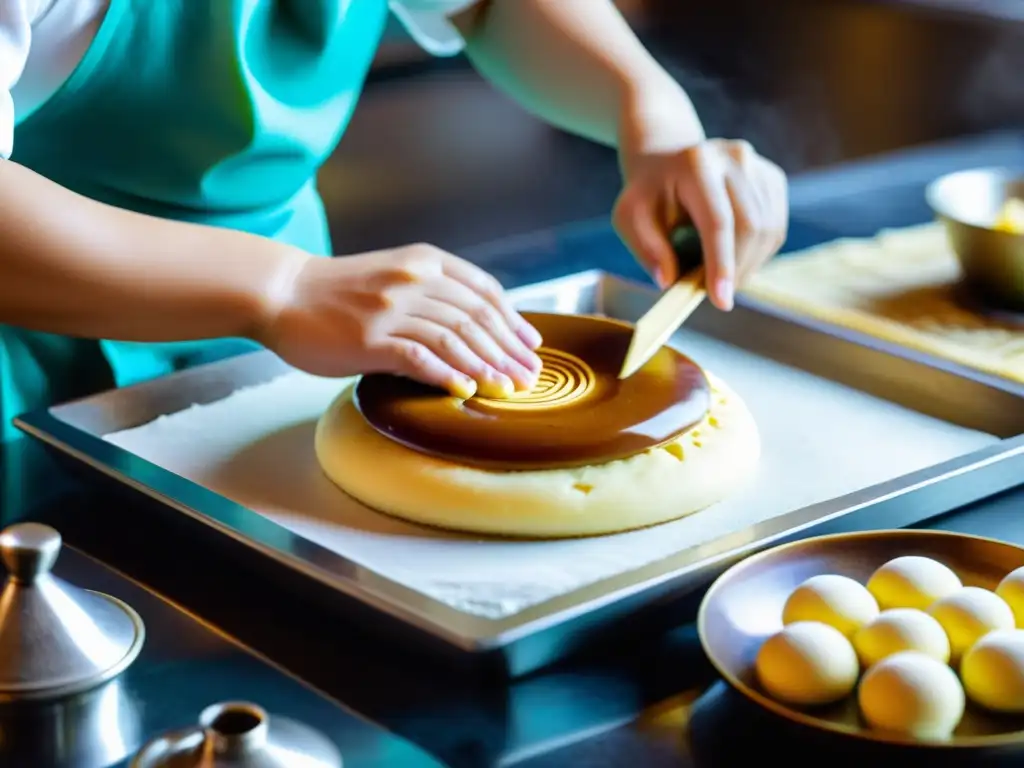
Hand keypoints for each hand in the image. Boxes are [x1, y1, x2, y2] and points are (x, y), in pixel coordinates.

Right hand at [257, 244, 542, 397]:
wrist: (281, 291)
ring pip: (455, 338)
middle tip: (530, 376)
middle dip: (509, 350)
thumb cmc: (336, 291)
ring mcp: (392, 308)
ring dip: (488, 367)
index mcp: (424, 261)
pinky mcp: (371, 338)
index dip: (513, 320)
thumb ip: (431, 292)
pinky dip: (448, 375)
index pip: (484, 291)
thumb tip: (474, 329)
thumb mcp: (392, 273)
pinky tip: (467, 391)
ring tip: (509, 389)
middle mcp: (414, 279)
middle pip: (477, 318)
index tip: (531, 344)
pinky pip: (420, 358)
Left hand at [613, 138, 788, 309]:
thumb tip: (668, 280)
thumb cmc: (648, 194)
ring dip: (748, 265)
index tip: (721, 301)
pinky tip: (735, 257)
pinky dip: (759, 253)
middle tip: (717, 295)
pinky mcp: (772, 178)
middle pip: (749, 227)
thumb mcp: (630, 217)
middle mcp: (733, 158)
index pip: (717, 221)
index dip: (721, 264)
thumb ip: (646, 248)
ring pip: (768, 231)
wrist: (668, 160)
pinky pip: (775, 228)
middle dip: (736, 270)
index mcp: (695, 164)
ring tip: (722, 276)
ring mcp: (757, 166)